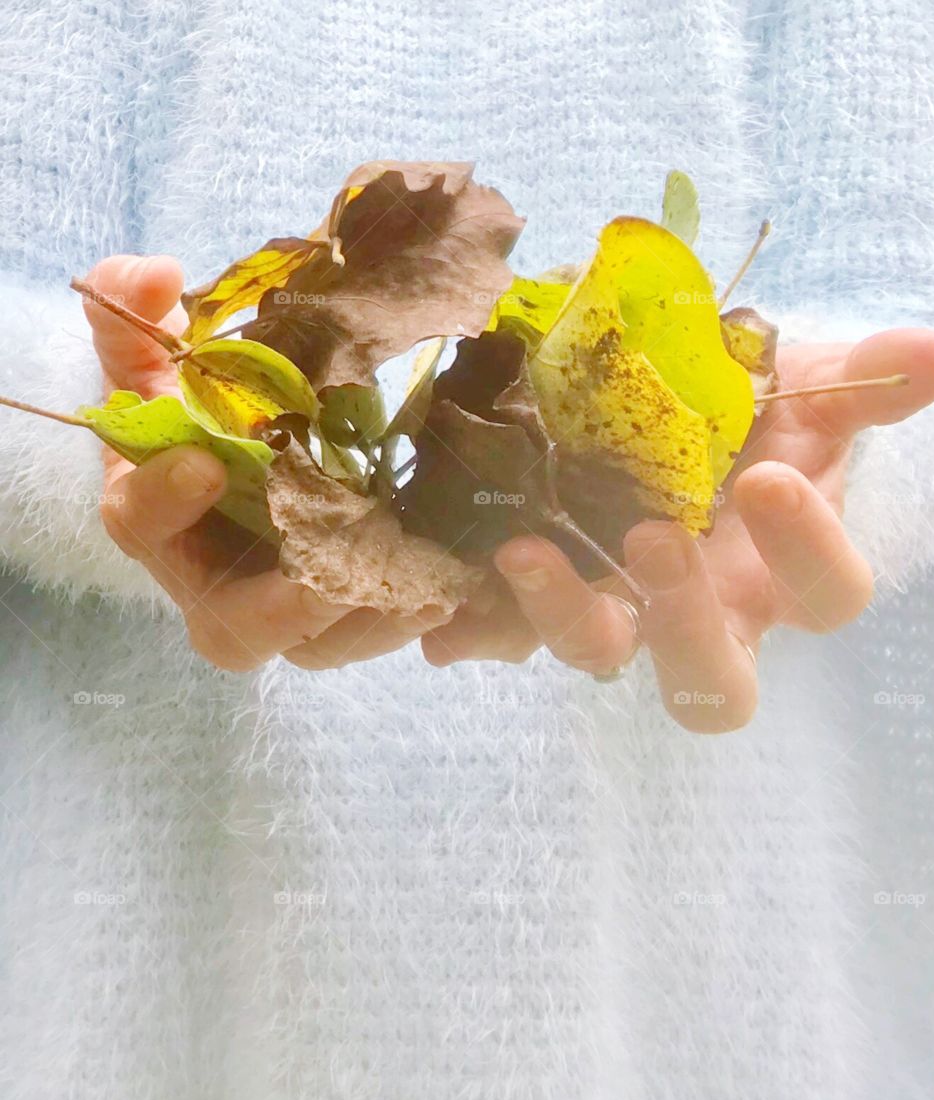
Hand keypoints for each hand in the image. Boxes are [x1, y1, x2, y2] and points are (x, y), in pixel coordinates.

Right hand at [83, 254, 449, 671]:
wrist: (251, 438)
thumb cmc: (199, 399)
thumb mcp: (159, 349)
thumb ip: (134, 307)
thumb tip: (157, 276)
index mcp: (155, 515)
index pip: (138, 522)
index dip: (163, 500)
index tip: (206, 464)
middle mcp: (213, 580)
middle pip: (233, 628)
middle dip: (283, 609)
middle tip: (333, 575)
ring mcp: (279, 604)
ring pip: (315, 645)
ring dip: (368, 625)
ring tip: (427, 590)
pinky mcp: (336, 609)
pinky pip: (367, 634)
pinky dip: (409, 618)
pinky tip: (455, 587)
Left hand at [422, 329, 933, 731]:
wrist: (674, 405)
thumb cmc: (755, 407)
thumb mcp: (808, 385)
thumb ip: (862, 383)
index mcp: (782, 569)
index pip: (828, 596)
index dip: (809, 554)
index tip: (768, 480)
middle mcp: (708, 610)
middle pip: (714, 680)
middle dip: (687, 620)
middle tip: (656, 540)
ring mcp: (624, 609)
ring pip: (606, 658)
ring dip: (566, 617)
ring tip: (523, 552)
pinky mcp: (552, 595)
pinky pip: (514, 633)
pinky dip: (480, 629)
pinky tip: (442, 621)